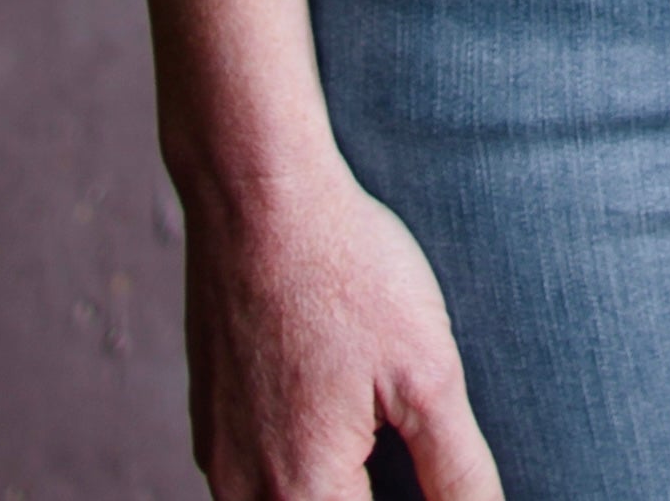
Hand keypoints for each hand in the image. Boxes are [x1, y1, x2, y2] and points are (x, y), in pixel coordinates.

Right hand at [179, 159, 502, 500]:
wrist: (257, 197)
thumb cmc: (348, 274)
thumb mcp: (428, 373)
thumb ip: (458, 470)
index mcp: (304, 493)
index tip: (431, 479)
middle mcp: (245, 492)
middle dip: (373, 492)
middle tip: (413, 459)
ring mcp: (219, 457)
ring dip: (335, 486)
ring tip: (380, 446)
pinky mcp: (211, 420)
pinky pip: (255, 477)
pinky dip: (299, 469)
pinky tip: (337, 416)